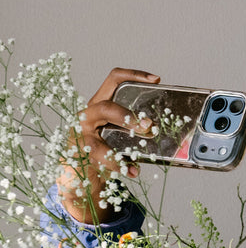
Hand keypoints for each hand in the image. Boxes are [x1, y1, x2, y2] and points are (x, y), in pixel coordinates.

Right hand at [58, 67, 159, 221]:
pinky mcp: (79, 155)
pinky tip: (131, 171)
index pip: (114, 80)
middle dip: (127, 116)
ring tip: (136, 158)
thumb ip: (135, 125)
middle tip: (149, 125)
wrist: (81, 172)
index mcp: (101, 103)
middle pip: (106, 108)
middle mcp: (88, 115)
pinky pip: (98, 161)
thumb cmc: (104, 146)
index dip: (134, 75)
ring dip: (115, 153)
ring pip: (97, 140)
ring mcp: (80, 136)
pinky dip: (117, 166)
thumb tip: (164, 130)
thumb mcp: (118, 130)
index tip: (156, 80)